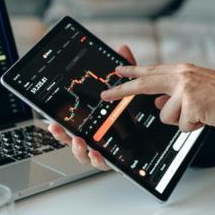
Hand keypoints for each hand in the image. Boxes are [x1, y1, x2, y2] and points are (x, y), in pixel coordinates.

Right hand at [46, 44, 137, 170]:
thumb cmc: (142, 112)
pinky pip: (106, 165)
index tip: (51, 121)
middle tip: (58, 129)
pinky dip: (98, 160)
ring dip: (79, 151)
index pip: (74, 126)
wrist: (162, 134)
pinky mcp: (120, 161)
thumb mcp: (134, 89)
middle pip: (74, 142)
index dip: (61, 126)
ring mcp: (108, 152)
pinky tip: (97, 154)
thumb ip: (127, 71)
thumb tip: (122, 49)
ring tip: (79, 142)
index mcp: (97, 124)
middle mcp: (99, 140)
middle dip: (63, 137)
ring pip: (86, 157)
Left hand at [99, 63, 214, 131]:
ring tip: (199, 114)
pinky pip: (181, 125)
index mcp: (182, 70)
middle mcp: (181, 76)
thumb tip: (159, 102)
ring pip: (165, 115)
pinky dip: (193, 127)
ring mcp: (185, 90)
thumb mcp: (197, 88)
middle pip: (145, 84)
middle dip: (123, 90)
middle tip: (106, 94)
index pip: (152, 69)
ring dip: (181, 121)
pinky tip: (205, 118)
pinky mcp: (191, 105)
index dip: (132, 71)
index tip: (116, 71)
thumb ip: (176, 93)